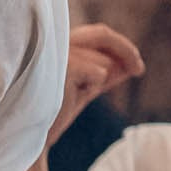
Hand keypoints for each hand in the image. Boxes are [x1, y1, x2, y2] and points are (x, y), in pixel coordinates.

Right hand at [46, 24, 145, 149]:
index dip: (120, 46)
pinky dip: (91, 88)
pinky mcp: (64, 65)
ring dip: (97, 82)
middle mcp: (53, 40)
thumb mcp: (82, 90)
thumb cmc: (51, 113)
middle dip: (125, 51)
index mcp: (55, 42)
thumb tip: (129, 66)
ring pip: (103, 61)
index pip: (96, 34)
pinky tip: (70, 98)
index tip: (137, 66)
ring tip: (71, 97)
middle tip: (139, 70)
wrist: (31, 136)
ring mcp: (57, 50)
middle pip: (102, 34)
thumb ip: (103, 75)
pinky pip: (98, 73)